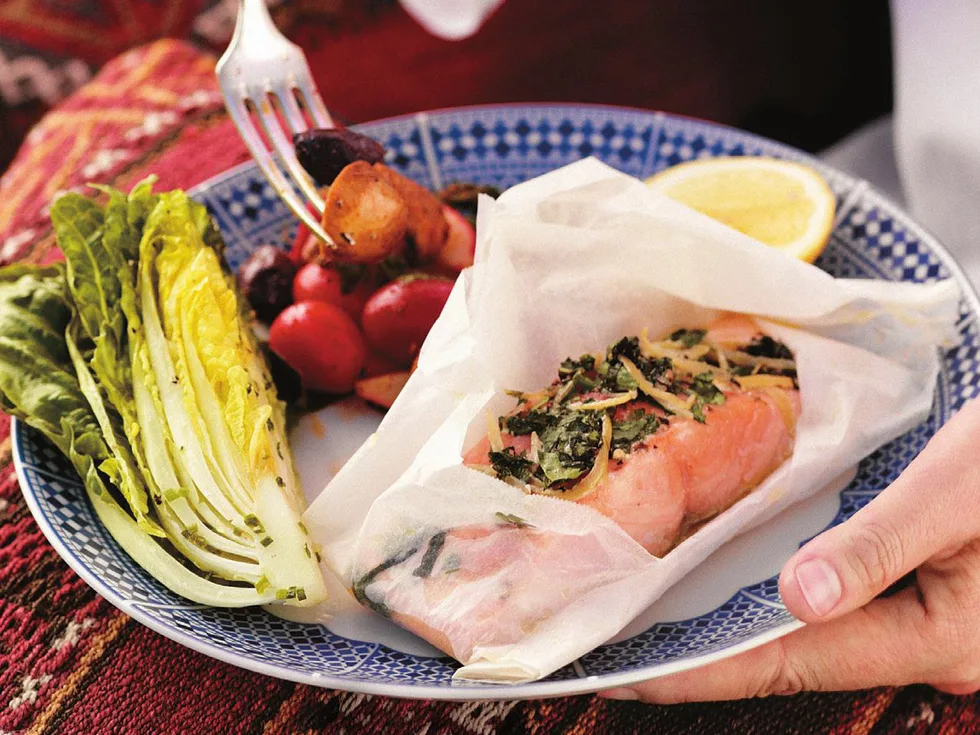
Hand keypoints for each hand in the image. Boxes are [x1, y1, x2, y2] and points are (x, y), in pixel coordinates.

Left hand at [599, 398, 979, 702]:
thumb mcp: (951, 493)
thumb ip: (878, 547)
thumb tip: (797, 599)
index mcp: (941, 636)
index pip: (794, 662)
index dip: (707, 672)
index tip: (631, 678)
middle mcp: (935, 652)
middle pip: (800, 663)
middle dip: (712, 664)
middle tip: (627, 659)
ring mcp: (934, 633)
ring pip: (819, 646)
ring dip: (742, 641)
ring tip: (664, 634)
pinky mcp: (930, 607)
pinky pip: (842, 621)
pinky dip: (782, 615)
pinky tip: (742, 601)